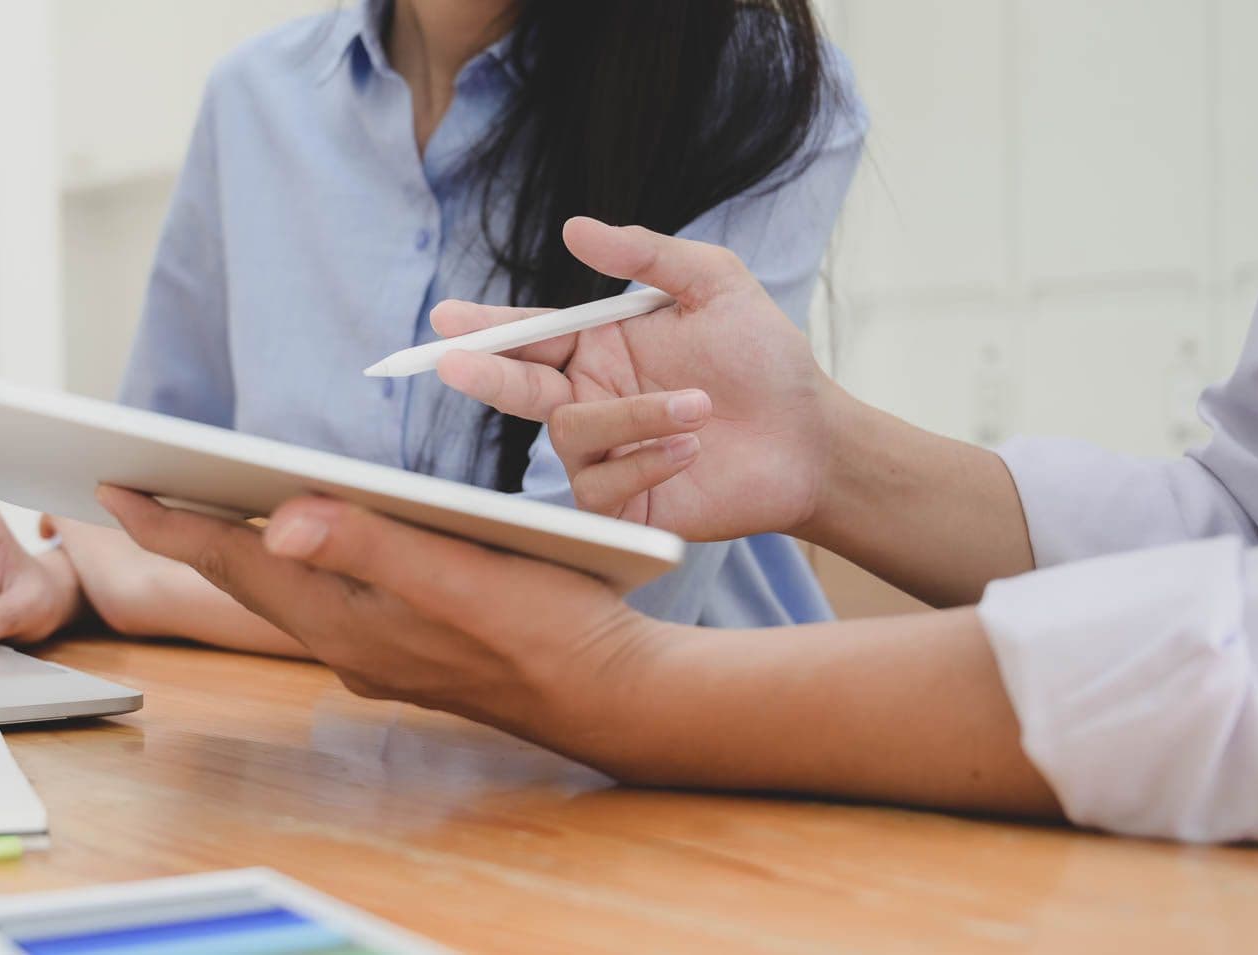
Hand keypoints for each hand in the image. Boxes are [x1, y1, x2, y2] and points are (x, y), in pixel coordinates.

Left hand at [96, 485, 671, 761]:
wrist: (613, 696)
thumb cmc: (550, 631)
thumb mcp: (466, 578)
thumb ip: (374, 546)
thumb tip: (280, 518)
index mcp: (350, 620)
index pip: (238, 563)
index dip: (171, 524)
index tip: (113, 486)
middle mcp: (348, 642)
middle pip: (246, 578)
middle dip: (182, 533)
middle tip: (126, 487)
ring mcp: (375, 650)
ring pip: (282, 591)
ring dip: (231, 549)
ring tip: (189, 506)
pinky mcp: (405, 649)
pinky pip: (322, 600)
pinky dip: (291, 564)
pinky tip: (297, 540)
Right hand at [432, 216, 840, 542]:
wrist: (811, 437)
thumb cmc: (765, 359)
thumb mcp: (716, 285)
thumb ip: (647, 254)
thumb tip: (574, 228)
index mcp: (598, 348)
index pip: (529, 336)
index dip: (484, 329)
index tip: (446, 320)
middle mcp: (589, 400)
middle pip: (518, 389)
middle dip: (487, 376)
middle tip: (457, 366)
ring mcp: (603, 455)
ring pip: (572, 434)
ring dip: (634, 416)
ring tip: (700, 408)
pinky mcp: (624, 505)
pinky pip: (601, 486)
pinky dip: (646, 462)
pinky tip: (691, 450)